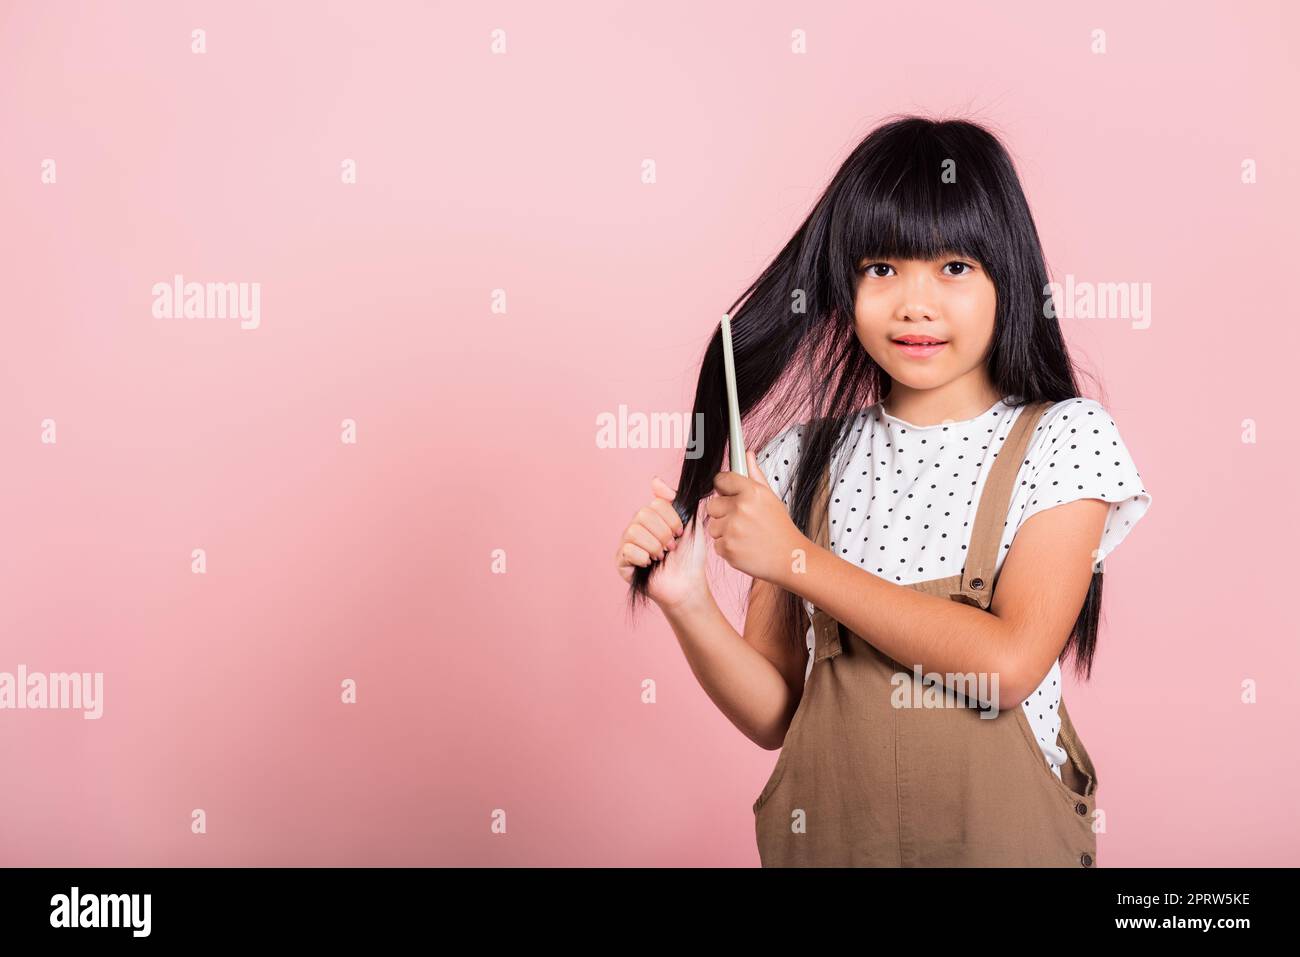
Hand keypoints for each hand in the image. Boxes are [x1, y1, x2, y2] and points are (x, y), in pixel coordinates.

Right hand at [615, 476, 710, 608]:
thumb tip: (654, 480)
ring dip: (654, 546)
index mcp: (652, 517)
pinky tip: (649, 564)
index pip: (655, 504)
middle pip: (642, 515)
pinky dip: (643, 557)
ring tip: (661, 556)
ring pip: (634, 531)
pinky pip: (627, 550)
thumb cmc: (690, 556)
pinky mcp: (621, 562)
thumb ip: (674, 499)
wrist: (688, 584)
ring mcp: (628, 544)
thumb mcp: (689, 522)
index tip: (680, 533)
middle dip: (663, 533)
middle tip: (671, 547)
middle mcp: (637, 527)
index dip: (671, 519)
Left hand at [705, 450, 807, 584]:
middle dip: (723, 512)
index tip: (728, 493)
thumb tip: (747, 454)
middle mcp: (740, 508)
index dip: (724, 488)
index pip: (721, 479)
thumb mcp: (771, 497)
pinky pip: (716, 543)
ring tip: (745, 535)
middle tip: (742, 520)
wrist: (790, 558)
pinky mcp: (727, 548)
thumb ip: (755, 475)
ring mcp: (732, 529)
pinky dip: (727, 547)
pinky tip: (744, 546)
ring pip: (713, 525)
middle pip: (712, 504)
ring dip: (724, 531)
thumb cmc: (781, 528)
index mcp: (752, 492)